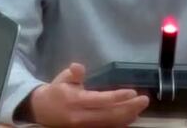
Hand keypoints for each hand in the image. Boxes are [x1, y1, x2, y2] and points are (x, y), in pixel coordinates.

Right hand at [29, 63, 148, 126]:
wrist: (42, 111)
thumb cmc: (56, 91)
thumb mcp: (62, 78)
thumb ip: (73, 74)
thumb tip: (78, 66)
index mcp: (76, 101)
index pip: (101, 100)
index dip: (118, 97)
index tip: (133, 92)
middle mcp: (82, 117)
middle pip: (110, 115)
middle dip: (130, 108)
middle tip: (145, 100)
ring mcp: (85, 126)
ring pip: (111, 124)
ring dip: (128, 116)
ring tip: (141, 107)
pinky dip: (121, 123)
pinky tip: (131, 117)